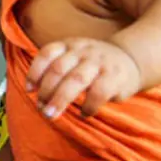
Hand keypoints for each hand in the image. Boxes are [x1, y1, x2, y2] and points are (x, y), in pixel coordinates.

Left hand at [27, 38, 142, 118]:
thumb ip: (55, 69)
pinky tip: (84, 113)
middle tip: (41, 109)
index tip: (29, 89)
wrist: (130, 59)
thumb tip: (36, 97)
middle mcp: (82, 51)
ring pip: (76, 79)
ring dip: (60, 99)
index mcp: (69, 45)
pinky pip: (98, 92)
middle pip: (58, 69)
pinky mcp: (115, 77)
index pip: (47, 53)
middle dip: (46, 91)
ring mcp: (99, 62)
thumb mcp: (73, 56)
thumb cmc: (92, 64)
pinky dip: (88, 106)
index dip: (34, 71)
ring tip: (51, 115)